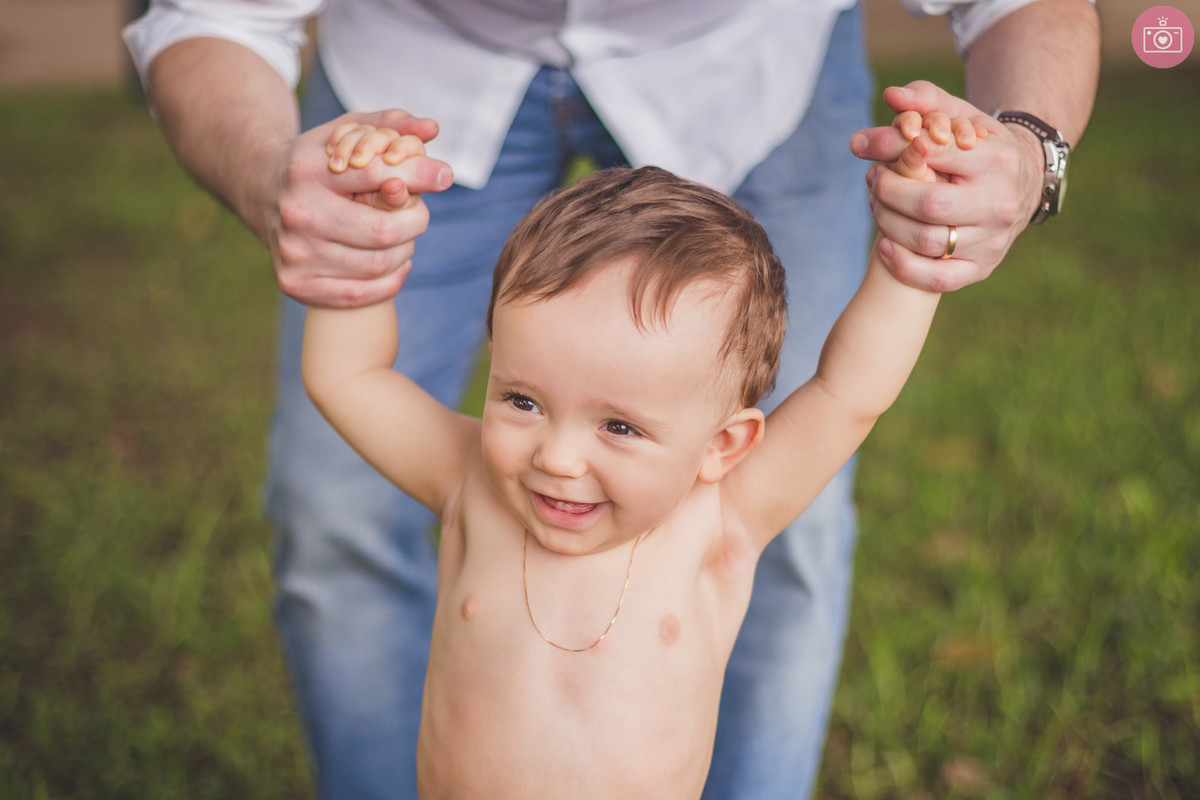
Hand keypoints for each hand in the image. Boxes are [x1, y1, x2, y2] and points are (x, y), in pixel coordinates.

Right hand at [264, 109, 453, 307]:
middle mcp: (298, 213)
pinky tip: (396, 265)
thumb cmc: (319, 161)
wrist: (260, 192)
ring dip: (404, 252)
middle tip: (419, 215)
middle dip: (415, 222)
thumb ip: (391, 125)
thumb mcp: (346, 132)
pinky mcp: (296, 283)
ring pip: (378, 265)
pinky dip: (391, 281)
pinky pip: (363, 294)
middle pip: (384, 231)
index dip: (420, 176)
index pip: (377, 175)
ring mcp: (295, 253)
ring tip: (402, 237)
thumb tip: (433, 129)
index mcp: (308, 171)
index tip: (445, 176)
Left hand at [850, 81, 1043, 291]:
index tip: (864, 145)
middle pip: (928, 205)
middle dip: (888, 191)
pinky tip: (884, 245)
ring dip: (888, 224)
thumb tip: (891, 97)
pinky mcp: (982, 268)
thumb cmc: (979, 147)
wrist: (1023, 184)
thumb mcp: (962, 116)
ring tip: (876, 204)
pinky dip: (904, 265)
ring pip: (927, 242)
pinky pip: (937, 279)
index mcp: (998, 159)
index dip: (891, 148)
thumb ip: (926, 100)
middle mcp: (1000, 202)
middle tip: (872, 178)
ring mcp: (993, 240)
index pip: (933, 154)